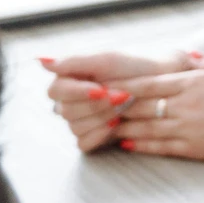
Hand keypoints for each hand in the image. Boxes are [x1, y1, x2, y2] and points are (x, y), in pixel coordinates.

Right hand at [44, 48, 197, 152]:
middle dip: (97, 104)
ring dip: (102, 117)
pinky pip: (83, 143)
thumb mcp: (107, 58)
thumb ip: (74, 61)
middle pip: (67, 111)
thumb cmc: (135, 66)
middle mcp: (69, 100)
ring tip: (123, 106)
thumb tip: (42, 61)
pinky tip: (117, 125)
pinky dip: (100, 134)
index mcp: (69, 79)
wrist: (161, 82)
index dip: (78, 92)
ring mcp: (79, 120)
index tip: (102, 88)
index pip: (57, 91)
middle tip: (122, 96)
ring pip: (75, 127)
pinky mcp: (91, 136)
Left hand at [49, 54, 203, 160]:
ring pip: (145, 127)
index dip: (123, 84)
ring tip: (104, 125)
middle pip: (141, 105)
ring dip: (122, 126)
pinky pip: (160, 147)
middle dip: (116, 105)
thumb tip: (185, 56)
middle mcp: (185, 105)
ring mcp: (188, 128)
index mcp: (194, 81)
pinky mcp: (194, 148)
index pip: (149, 82)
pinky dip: (140, 145)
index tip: (105, 83)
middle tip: (95, 106)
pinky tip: (127, 143)